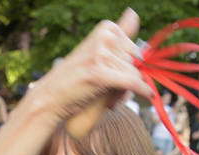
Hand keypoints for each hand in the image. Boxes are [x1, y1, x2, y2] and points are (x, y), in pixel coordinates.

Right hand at [29, 9, 147, 135]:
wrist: (50, 98)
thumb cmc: (76, 78)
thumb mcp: (98, 51)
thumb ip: (120, 33)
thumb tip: (134, 13)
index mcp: (106, 28)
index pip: (136, 50)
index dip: (128, 66)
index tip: (113, 74)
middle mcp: (104, 37)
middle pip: (135, 62)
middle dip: (127, 78)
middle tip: (108, 88)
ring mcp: (101, 54)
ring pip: (134, 74)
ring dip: (125, 90)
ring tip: (104, 95)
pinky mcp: (100, 73)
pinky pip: (133, 83)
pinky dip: (142, 91)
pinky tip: (147, 95)